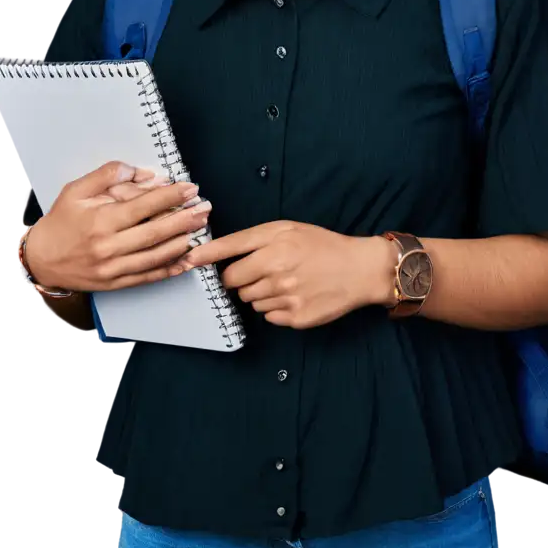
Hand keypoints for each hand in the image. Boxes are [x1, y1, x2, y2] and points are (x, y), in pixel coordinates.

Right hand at [20, 160, 213, 292]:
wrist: (40, 260)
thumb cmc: (60, 222)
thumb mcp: (76, 191)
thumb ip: (106, 176)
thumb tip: (139, 171)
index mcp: (100, 220)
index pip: (143, 206)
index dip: (170, 197)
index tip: (189, 188)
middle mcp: (108, 246)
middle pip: (155, 232)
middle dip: (184, 219)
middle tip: (205, 208)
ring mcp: (112, 268)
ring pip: (155, 256)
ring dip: (182, 243)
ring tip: (201, 229)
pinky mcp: (115, 284)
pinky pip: (147, 277)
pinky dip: (169, 269)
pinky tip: (186, 261)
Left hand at [182, 221, 393, 328]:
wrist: (359, 269)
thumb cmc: (322, 245)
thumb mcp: (288, 229)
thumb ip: (252, 238)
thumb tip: (216, 253)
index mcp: (275, 246)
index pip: (229, 254)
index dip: (205, 256)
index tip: (188, 260)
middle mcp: (277, 271)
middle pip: (234, 282)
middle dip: (240, 278)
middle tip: (261, 270)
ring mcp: (286, 297)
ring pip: (251, 301)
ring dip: (260, 293)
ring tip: (285, 281)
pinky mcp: (295, 318)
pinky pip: (268, 316)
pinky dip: (276, 308)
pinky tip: (294, 295)